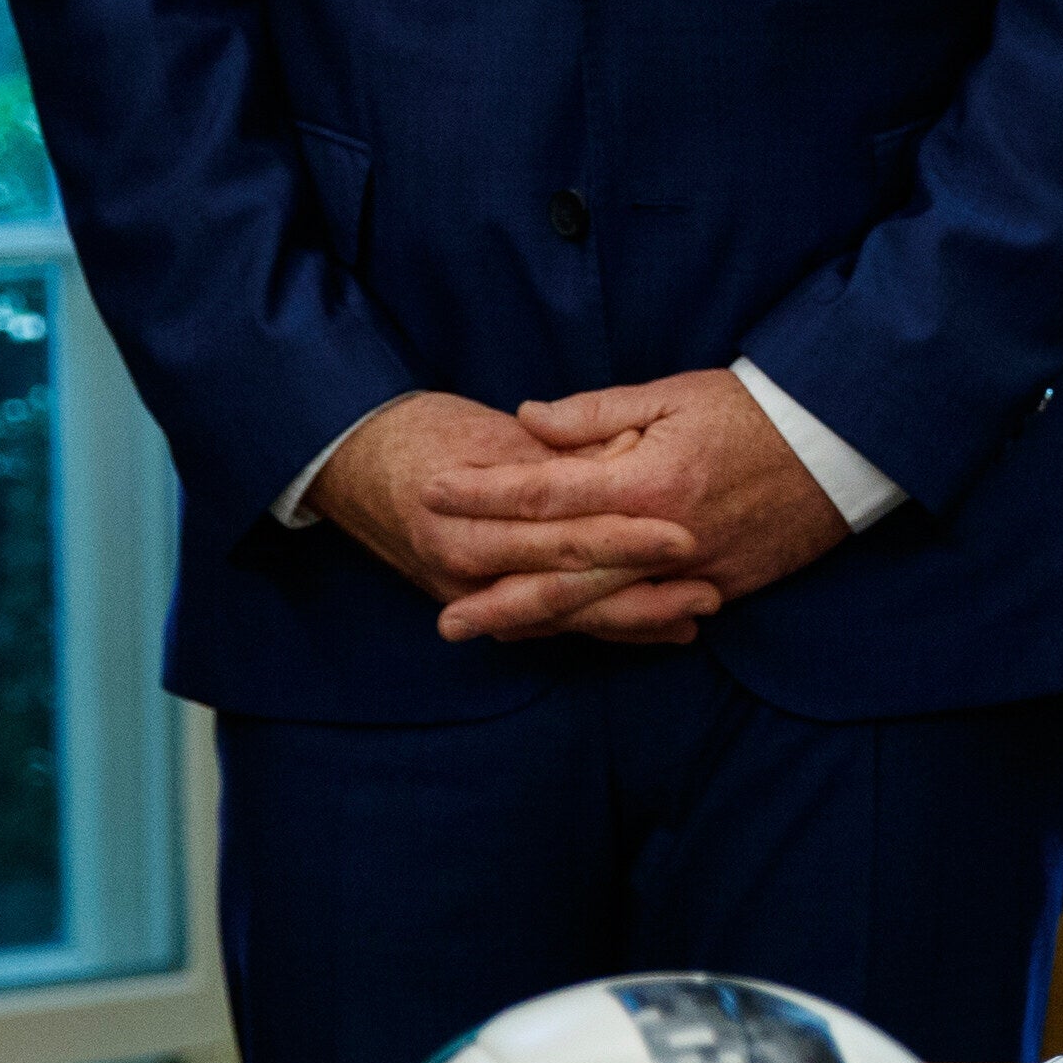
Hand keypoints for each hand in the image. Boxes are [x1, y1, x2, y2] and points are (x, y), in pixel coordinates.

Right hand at [301, 391, 708, 621]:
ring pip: (565, 618)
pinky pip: (551, 626)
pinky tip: (660, 630)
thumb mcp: (488, 432)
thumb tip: (625, 454)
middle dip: (641, 593)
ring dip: (634, 621)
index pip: (561, 531)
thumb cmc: (425, 434)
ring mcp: (471, 595)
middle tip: (710, 591)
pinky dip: (606, 628)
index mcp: (467, 516)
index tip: (683, 535)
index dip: (624, 535)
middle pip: (568, 588)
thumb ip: (556, 451)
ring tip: (697, 616)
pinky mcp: (480, 606)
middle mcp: (466, 566)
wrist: (351, 464)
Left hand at [428, 370, 854, 646]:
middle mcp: (664, 535)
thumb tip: (528, 420)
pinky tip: (571, 634)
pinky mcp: (723, 586)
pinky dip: (608, 629)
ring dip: (543, 623)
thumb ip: (594, 413)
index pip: (546, 492)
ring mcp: (695, 570)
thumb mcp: (673, 394)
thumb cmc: (757, 409)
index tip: (434, 492)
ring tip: (492, 634)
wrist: (843, 445)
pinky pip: (655, 617)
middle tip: (445, 621)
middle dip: (500, 597)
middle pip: (565, 575)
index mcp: (646, 479)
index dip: (484, 494)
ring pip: (605, 607)